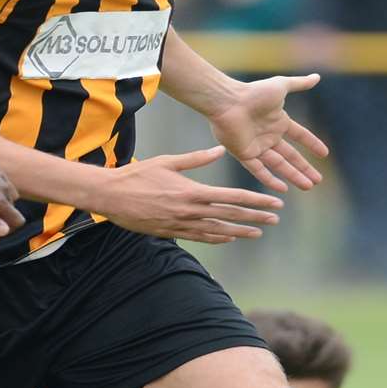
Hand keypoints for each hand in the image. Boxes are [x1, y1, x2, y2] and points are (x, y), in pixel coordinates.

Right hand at [87, 146, 282, 243]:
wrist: (111, 196)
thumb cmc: (138, 175)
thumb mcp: (168, 162)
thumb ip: (197, 158)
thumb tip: (221, 149)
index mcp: (193, 191)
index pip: (233, 197)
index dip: (256, 200)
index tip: (273, 202)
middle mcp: (191, 211)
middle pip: (231, 216)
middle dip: (255, 217)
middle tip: (275, 219)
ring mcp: (181, 225)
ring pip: (218, 230)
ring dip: (240, 232)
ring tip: (258, 232)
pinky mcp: (171, 233)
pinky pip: (200, 237)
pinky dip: (217, 238)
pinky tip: (229, 237)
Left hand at [206, 74, 329, 192]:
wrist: (228, 101)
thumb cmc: (253, 92)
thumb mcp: (281, 85)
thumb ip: (299, 83)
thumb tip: (317, 77)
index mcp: (278, 121)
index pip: (300, 136)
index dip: (312, 144)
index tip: (324, 154)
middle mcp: (268, 135)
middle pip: (290, 156)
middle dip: (304, 168)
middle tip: (317, 181)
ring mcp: (256, 146)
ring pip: (278, 165)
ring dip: (293, 176)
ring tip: (308, 186)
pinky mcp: (244, 154)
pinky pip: (259, 170)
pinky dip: (270, 179)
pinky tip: (283, 189)